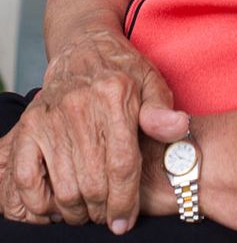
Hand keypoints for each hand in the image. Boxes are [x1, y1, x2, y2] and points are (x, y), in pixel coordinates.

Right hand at [0, 29, 187, 233]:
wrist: (84, 46)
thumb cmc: (123, 70)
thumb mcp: (151, 81)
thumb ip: (162, 109)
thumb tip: (178, 127)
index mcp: (115, 95)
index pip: (122, 165)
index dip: (125, 201)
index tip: (125, 222)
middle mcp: (81, 106)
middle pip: (93, 182)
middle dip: (103, 210)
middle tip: (107, 216)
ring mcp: (52, 116)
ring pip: (64, 187)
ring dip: (76, 211)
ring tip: (88, 211)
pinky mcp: (30, 124)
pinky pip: (27, 177)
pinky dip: (40, 201)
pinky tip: (55, 205)